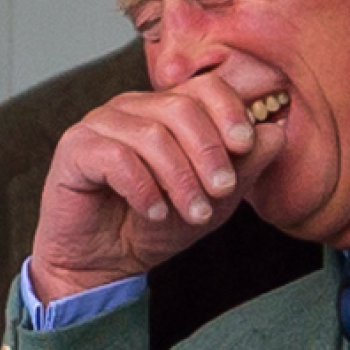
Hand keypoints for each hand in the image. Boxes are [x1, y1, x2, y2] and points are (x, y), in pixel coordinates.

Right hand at [31, 73, 285, 300]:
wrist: (105, 263)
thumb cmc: (155, 225)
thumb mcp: (214, 200)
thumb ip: (244, 167)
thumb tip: (275, 133)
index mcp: (167, 109)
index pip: (205, 87)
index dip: (229, 111)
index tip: (246, 146)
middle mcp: (133, 107)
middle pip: (181, 107)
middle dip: (209, 152)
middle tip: (222, 190)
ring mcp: (100, 124)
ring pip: (151, 134)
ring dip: (180, 178)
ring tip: (193, 212)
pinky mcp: (74, 148)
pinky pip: (116, 156)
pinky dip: (143, 187)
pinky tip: (154, 211)